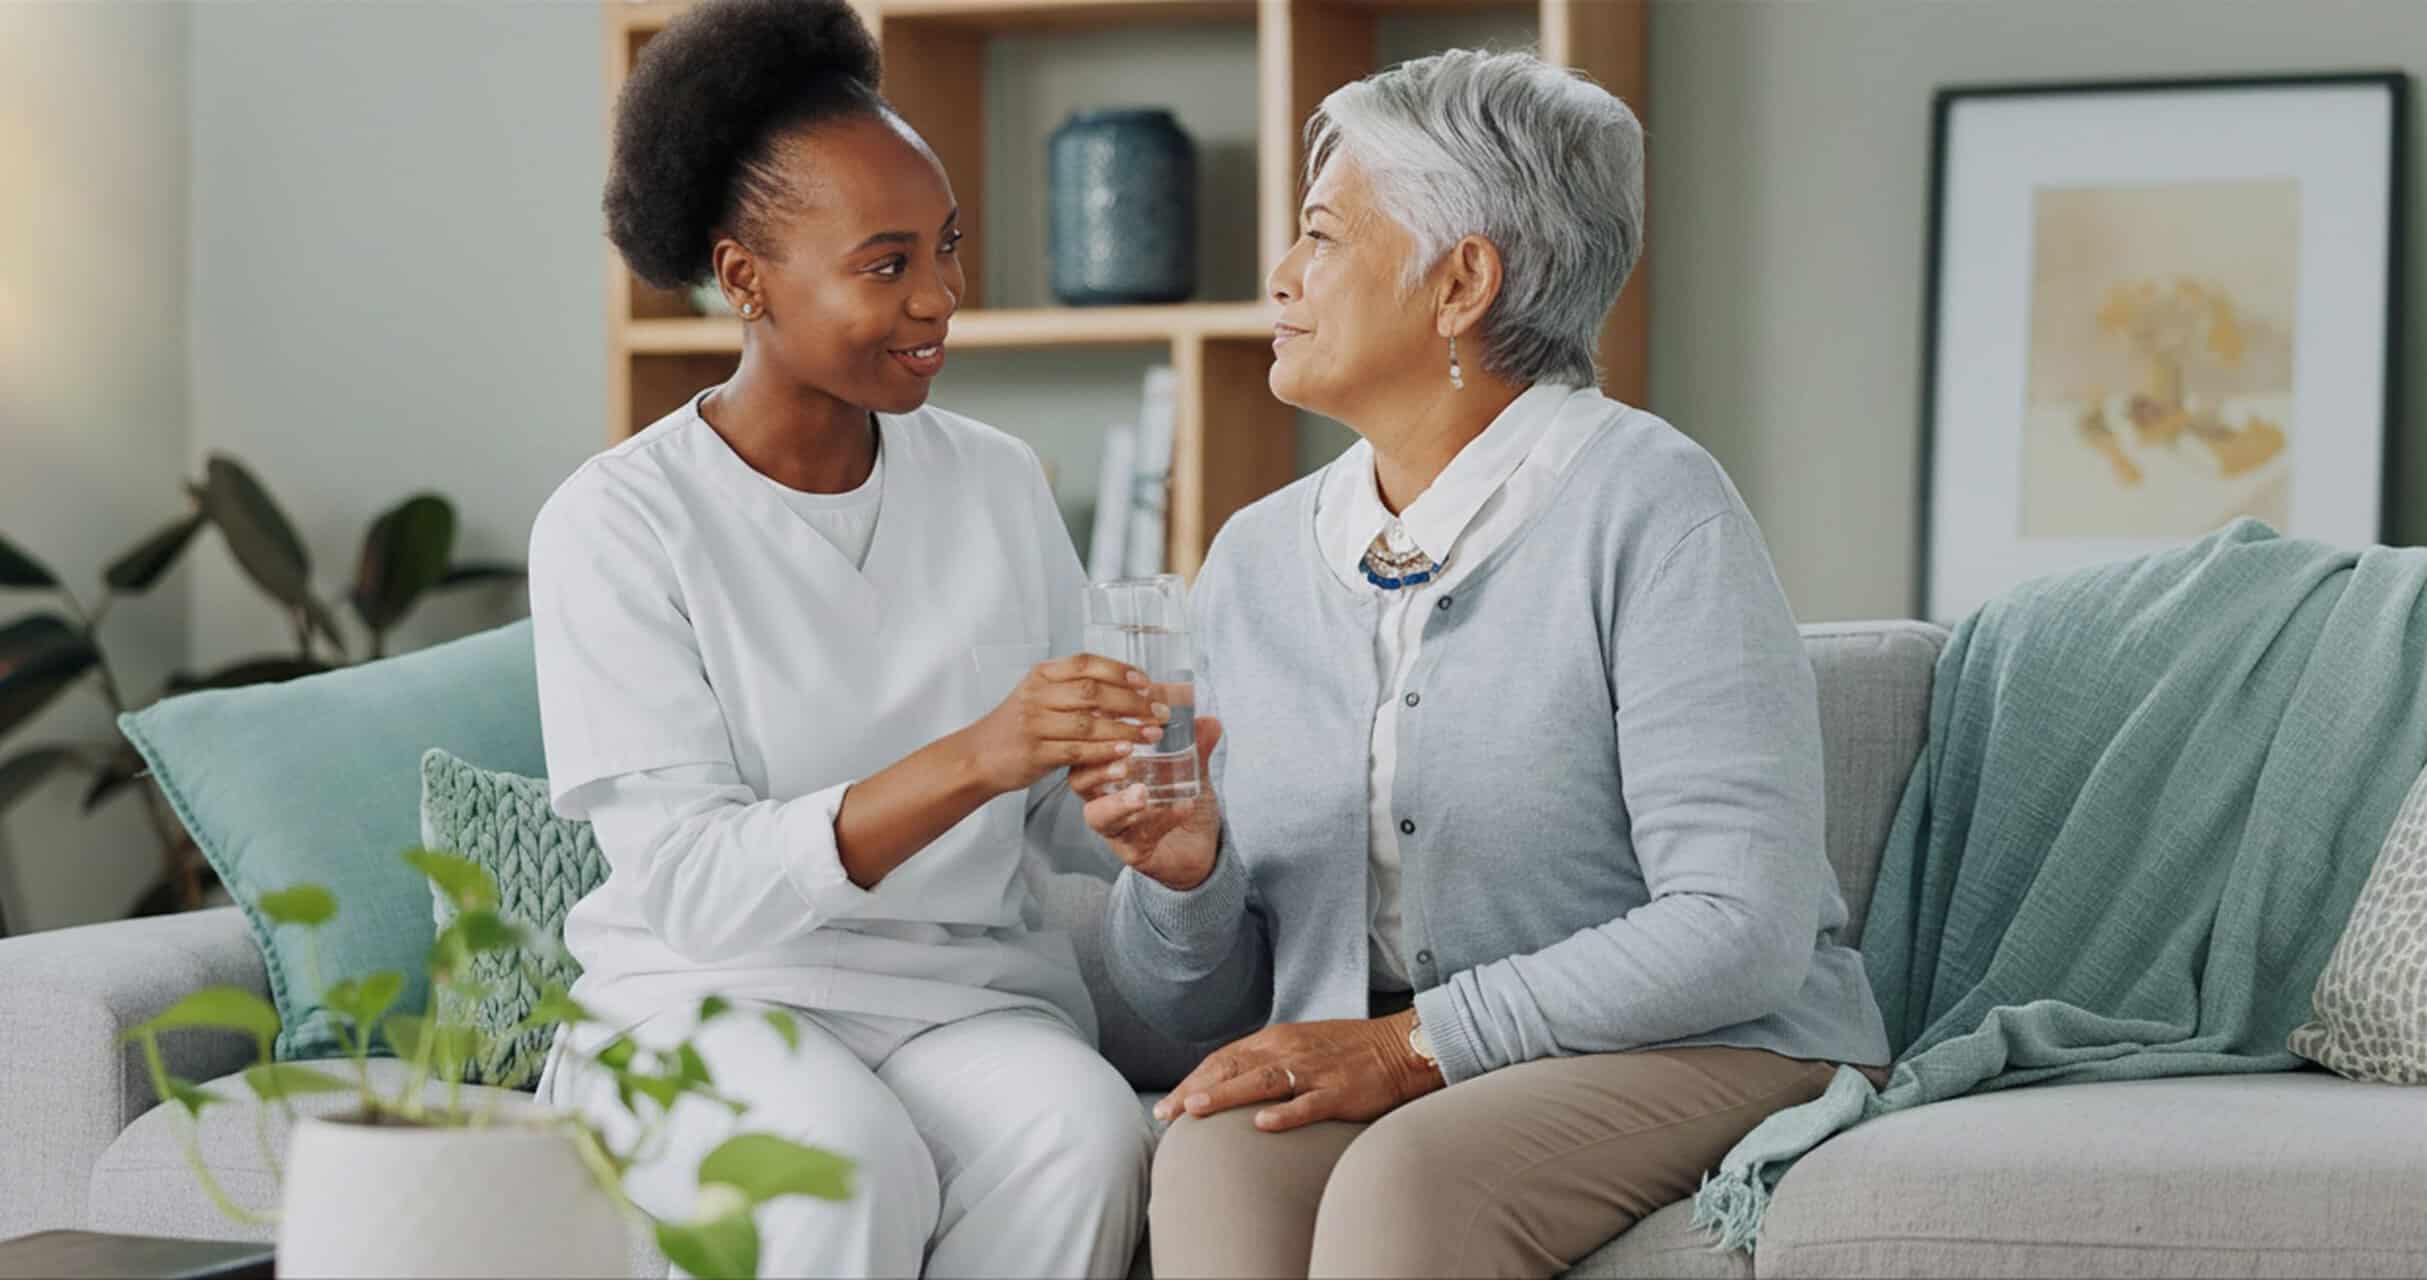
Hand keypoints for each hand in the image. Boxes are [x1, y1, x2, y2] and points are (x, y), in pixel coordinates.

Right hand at [962, 656, 1166, 795]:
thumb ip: (1073, 689)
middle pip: (1092, 692)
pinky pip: (1077, 751)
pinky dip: (1105, 752)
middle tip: (1160, 711)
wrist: (978, 756)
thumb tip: (1126, 688)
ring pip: (1088, 724)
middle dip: (1133, 702)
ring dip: (1126, 729)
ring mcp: (1033, 724)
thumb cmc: (1017, 727)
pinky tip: (1127, 752)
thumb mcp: (1039, 696)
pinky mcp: (1034, 753)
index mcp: (1041, 675)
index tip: (1147, 682)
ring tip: (1153, 733)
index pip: (1085, 663)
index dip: (1120, 670)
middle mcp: (1036, 695)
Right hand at [1070, 718, 1222, 891]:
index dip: (1097, 735)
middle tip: (1125, 758)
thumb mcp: (1191, 772)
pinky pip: (1139, 838)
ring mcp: (1115, 829)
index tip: (1117, 718)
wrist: (1199, 849)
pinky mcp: (1132, 853)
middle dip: (1098, 767)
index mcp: (1110, 774)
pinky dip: (1161, 820)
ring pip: (1100, 816)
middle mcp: (1104, 800)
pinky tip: (1183, 807)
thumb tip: (1210, 721)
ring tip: (1142, 792)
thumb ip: (1197, 748)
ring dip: (1119, 802)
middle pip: (1079, 781)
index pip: (1088, 749)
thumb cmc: (1180, 804)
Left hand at [1152, 1011, 1443, 1132]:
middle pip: (1233, 1068)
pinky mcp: (1340, 1092)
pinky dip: (1285, 1113)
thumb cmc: (1348, 1051)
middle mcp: (1289, 1051)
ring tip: (1197, 1111)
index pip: (1224, 1059)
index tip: (1169, 1105)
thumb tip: (1228, 1082)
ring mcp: (1314, 1072)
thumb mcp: (1300, 1046)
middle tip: (1168, 1115)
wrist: (1400, 1047)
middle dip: (1196, 1091)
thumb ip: (1266, 1060)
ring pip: (1262, 1082)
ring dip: (1227, 1095)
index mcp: (1277, 1039)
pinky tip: (1262, 1124)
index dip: (1194, 1080)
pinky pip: (1309, 1104)